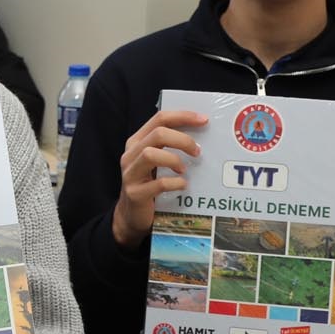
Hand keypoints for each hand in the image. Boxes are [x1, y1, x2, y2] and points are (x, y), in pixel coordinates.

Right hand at [111, 108, 206, 247]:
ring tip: (184, 169)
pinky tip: (183, 185)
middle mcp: (131, 155)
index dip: (183, 116)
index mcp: (137, 142)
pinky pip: (158, 184)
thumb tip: (202, 136)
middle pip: (157, 134)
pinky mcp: (135, 194)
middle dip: (182, 139)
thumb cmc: (149, 185)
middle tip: (197, 150)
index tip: (203, 120)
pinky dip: (174, 183)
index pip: (159, 119)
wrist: (131, 217)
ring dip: (174, 159)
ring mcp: (130, 174)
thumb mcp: (156, 162)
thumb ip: (169, 147)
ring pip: (150, 154)